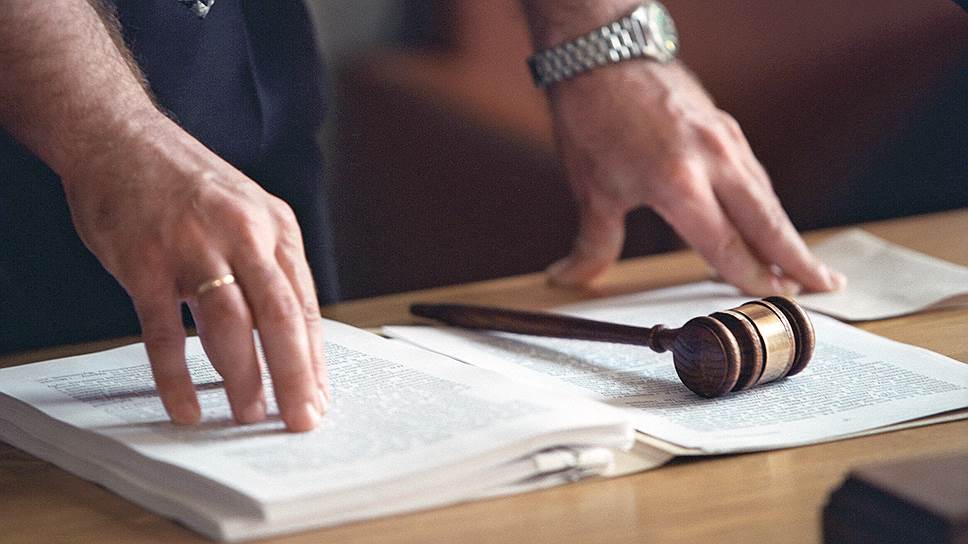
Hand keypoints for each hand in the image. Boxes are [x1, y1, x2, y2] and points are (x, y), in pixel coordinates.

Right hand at [61, 113, 328, 430]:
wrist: (119, 136)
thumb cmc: (187, 185)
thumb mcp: (247, 213)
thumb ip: (267, 268)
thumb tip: (290, 337)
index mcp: (275, 228)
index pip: (304, 306)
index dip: (314, 359)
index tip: (321, 398)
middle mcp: (242, 235)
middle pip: (280, 318)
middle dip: (295, 377)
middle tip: (301, 420)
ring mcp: (193, 246)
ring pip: (230, 325)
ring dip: (243, 377)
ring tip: (250, 414)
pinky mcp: (144, 260)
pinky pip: (163, 331)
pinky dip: (176, 374)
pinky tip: (188, 405)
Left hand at [544, 62, 844, 294]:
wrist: (603, 56)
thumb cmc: (594, 117)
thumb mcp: (592, 190)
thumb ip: (594, 244)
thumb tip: (572, 276)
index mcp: (680, 183)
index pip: (727, 245)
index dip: (752, 276)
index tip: (772, 296)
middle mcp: (713, 160)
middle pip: (768, 223)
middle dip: (798, 260)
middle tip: (824, 286)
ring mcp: (724, 139)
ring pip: (767, 197)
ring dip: (787, 232)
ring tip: (804, 262)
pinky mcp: (725, 125)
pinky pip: (755, 174)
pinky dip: (767, 203)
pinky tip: (769, 220)